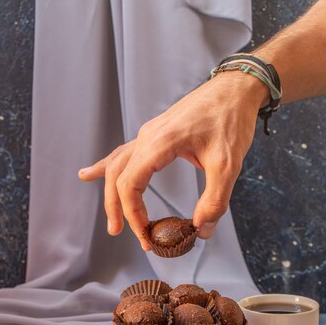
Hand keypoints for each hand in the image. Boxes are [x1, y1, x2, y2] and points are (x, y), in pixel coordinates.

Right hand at [78, 71, 266, 249]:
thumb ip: (215, 201)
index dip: (133, 215)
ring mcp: (148, 133)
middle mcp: (147, 137)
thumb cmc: (231, 121)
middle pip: (117, 178)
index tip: (146, 236)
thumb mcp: (228, 165)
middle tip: (120, 233)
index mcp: (160, 143)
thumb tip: (202, 231)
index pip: (130, 185)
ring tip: (111, 220)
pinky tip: (90, 174)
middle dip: (117, 209)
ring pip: (117, 166)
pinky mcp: (154, 133)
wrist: (236, 89)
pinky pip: (124, 153)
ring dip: (111, 194)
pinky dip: (106, 167)